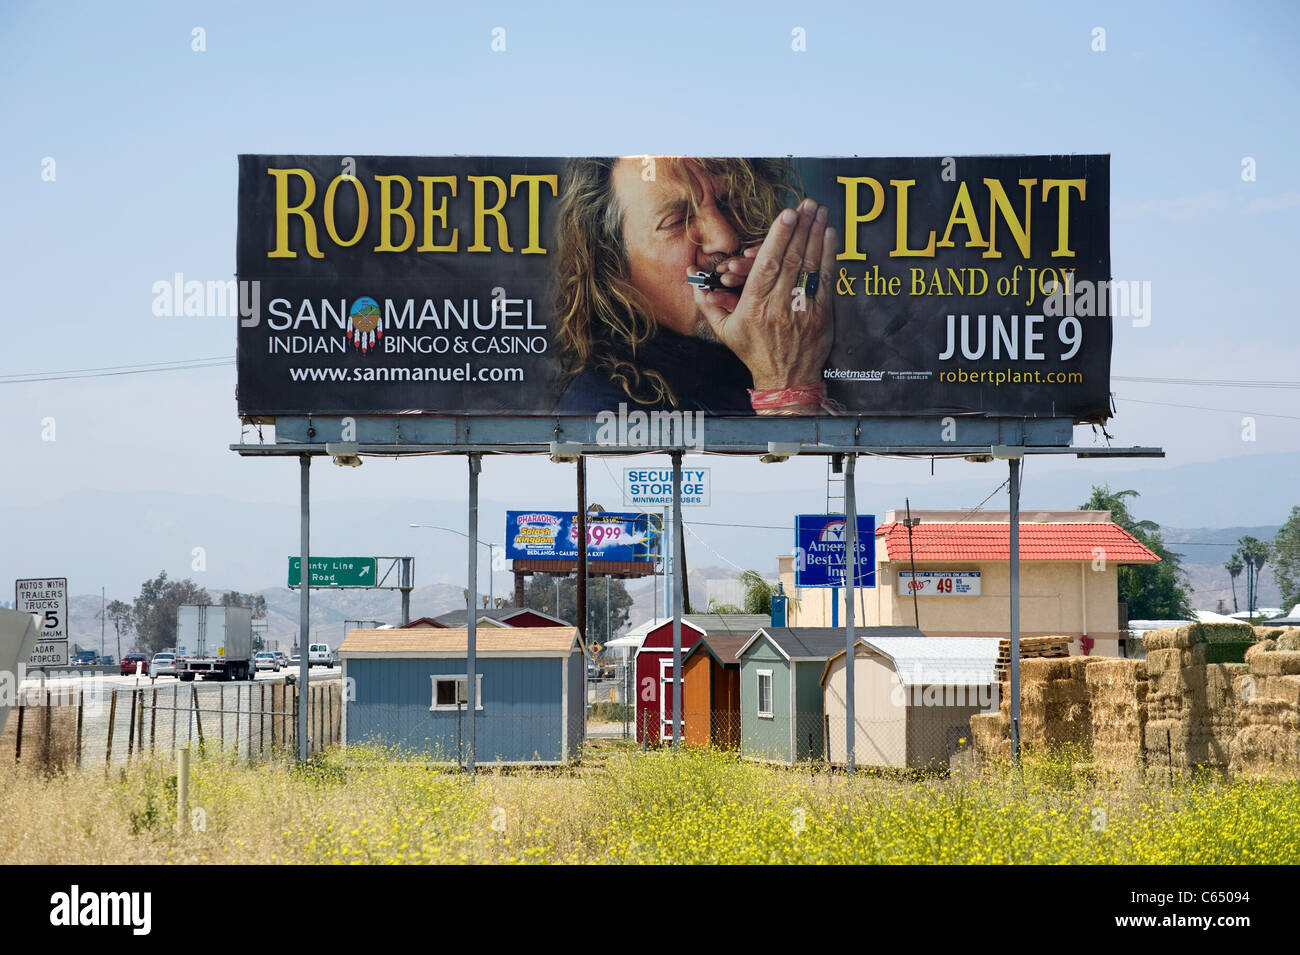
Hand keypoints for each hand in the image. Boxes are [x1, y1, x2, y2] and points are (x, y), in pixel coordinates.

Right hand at [691, 198, 835, 401]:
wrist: (787, 379)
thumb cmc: (754, 352)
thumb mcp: (726, 332)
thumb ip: (709, 305)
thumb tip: (693, 280)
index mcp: (755, 306)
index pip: (768, 266)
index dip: (778, 238)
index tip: (786, 215)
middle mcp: (780, 305)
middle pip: (791, 260)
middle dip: (800, 228)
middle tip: (805, 204)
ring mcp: (803, 309)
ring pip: (811, 266)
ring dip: (816, 235)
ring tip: (818, 210)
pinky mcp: (821, 313)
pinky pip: (826, 279)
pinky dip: (828, 255)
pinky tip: (828, 234)